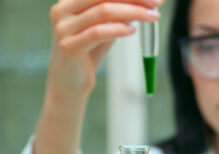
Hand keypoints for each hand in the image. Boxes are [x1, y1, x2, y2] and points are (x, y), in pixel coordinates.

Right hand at [46, 0, 162, 100]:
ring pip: (103, 11)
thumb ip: (121, 13)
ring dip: (133, 12)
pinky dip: (118, 29)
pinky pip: (98, 33)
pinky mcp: (69, 47)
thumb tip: (148, 2)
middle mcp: (62, 10)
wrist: (70, 82)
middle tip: (157, 3)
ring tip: (152, 17)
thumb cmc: (89, 52)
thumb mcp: (107, 27)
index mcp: (70, 1)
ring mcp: (63, 28)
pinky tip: (132, 30)